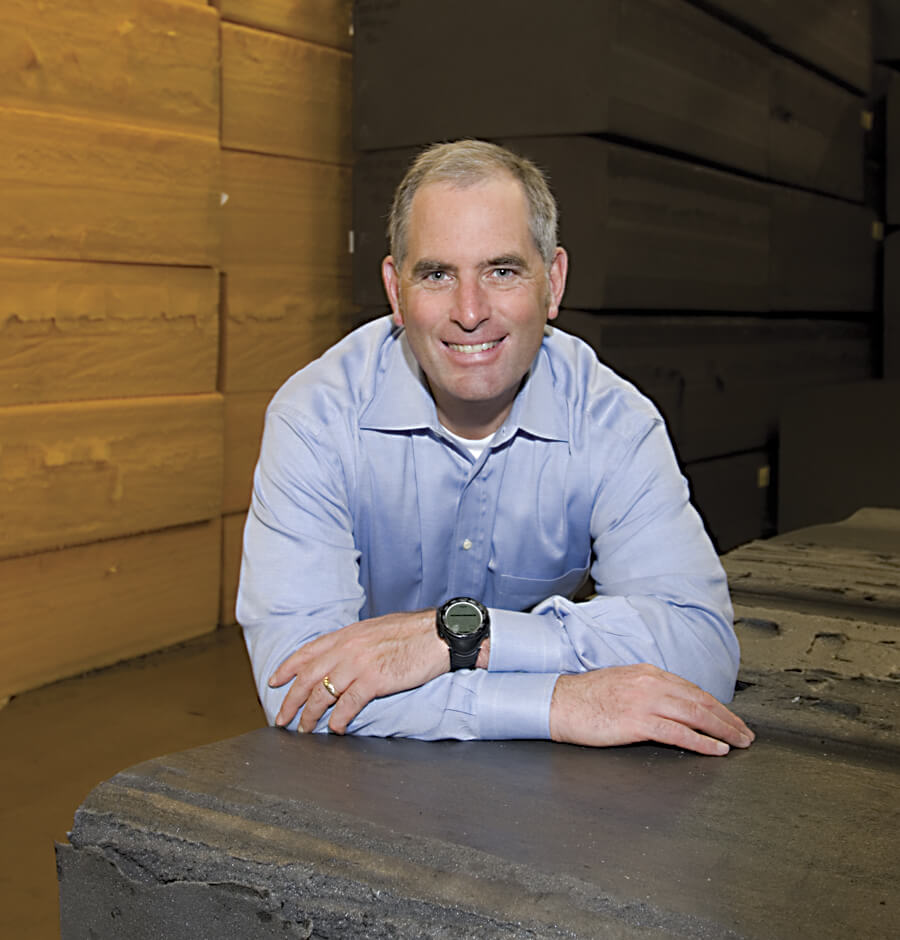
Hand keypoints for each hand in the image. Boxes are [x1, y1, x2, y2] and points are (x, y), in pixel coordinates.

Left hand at [268, 609, 448, 732]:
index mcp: (348, 634)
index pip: (308, 651)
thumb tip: (343, 655)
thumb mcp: (376, 629)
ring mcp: (360, 664)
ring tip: (304, 729)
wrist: (439, 634)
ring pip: (323, 693)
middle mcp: (348, 647)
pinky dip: (337, 720)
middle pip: (308, 676)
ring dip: (310, 715)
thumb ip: (355, 642)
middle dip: (291, 699)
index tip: (274, 681)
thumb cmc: (413, 632)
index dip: (287, 668)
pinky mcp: (375, 680)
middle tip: (281, 717)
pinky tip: (334, 729)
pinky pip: (348, 705)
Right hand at [549, 664, 753, 755]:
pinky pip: (678, 732)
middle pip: (700, 700)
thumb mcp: (621, 685)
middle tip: (746, 734)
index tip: (731, 719)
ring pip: (695, 714)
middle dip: (728, 718)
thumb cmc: (585, 698)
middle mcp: (650, 683)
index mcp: (647, 673)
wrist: (558, 702)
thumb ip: (647, 692)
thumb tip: (670, 706)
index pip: (691, 689)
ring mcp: (644, 701)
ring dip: (723, 730)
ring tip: (739, 743)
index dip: (716, 705)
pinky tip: (716, 750)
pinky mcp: (637, 721)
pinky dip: (701, 742)